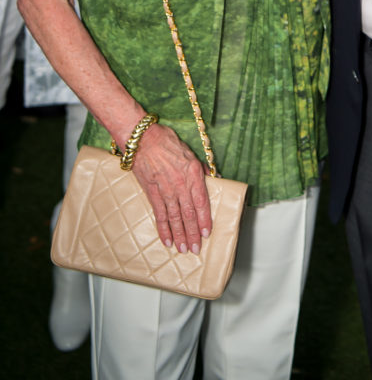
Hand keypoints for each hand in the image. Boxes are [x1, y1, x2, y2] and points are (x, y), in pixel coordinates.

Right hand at [131, 123, 212, 253]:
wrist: (143, 138)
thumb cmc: (166, 141)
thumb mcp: (190, 152)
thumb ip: (200, 168)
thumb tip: (211, 178)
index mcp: (192, 173)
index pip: (201, 201)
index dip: (204, 219)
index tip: (207, 233)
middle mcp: (180, 184)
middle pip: (188, 213)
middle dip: (192, 233)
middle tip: (195, 249)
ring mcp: (165, 189)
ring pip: (174, 217)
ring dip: (179, 235)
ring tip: (183, 249)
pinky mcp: (152, 192)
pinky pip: (159, 214)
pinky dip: (163, 229)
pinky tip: (167, 240)